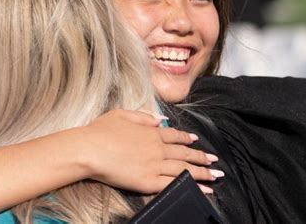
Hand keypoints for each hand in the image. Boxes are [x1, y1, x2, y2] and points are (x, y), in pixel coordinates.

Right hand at [81, 109, 219, 193]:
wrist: (89, 149)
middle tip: (215, 160)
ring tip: (215, 175)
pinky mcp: (149, 181)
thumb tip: (161, 119)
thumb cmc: (100, 131)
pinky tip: (203, 190)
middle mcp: (157, 148)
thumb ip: (144, 116)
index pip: (175, 135)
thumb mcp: (122, 114)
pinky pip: (175, 184)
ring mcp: (154, 165)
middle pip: (184, 153)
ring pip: (184, 169)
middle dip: (201, 157)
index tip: (197, 140)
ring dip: (203, 172)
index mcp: (151, 132)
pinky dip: (192, 186)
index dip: (187, 138)